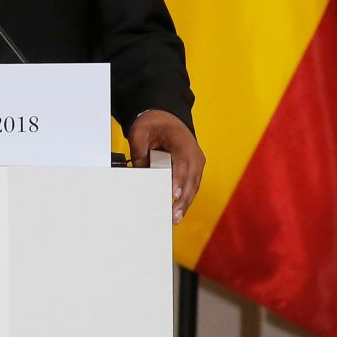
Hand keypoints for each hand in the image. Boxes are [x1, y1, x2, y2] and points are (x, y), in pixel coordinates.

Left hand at [128, 109, 204, 223]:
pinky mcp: (194, 168)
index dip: (178, 181)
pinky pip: (192, 185)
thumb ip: (139, 151)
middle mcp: (194, 153)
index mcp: (183, 142)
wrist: (166, 117)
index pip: (182, 165)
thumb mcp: (140, 132)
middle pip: (191, 179)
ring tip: (176, 218)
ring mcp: (197, 161)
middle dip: (183, 199)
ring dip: (186, 202)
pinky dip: (186, 198)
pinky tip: (179, 210)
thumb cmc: (155, 124)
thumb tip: (140, 173)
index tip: (174, 196)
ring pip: (194, 185)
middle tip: (174, 216)